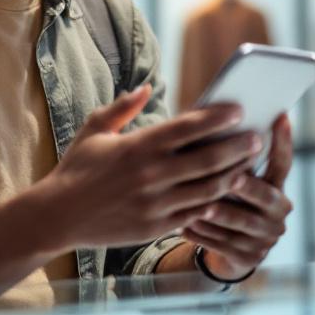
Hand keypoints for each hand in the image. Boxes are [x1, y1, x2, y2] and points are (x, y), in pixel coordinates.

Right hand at [32, 84, 263, 252]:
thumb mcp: (94, 131)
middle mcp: (151, 175)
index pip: (188, 127)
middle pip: (209, 159)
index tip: (238, 110)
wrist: (59, 215)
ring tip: (248, 165)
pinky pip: (195, 214)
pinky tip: (225, 192)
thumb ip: (122, 107)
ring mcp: (156, 204)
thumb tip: (147, 88)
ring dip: (233, 176)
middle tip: (255, 138)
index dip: (218, 117)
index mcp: (138, 146)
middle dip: (238, 148)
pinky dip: (213, 203)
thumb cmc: (77, 168)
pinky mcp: (156, 227)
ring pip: (209, 189)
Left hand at [184, 112, 293, 279]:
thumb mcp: (235, 183)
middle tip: (232, 178)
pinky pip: (221, 243)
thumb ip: (233, 163)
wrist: (228, 250)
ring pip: (239, 222)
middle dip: (248, 186)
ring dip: (217, 212)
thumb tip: (215, 120)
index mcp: (277, 189)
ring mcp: (266, 239)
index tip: (281, 116)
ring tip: (196, 203)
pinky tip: (182, 225)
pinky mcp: (249, 259)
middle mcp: (278, 214)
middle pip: (264, 195)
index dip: (283, 141)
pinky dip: (201, 233)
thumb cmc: (226, 202)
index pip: (283, 163)